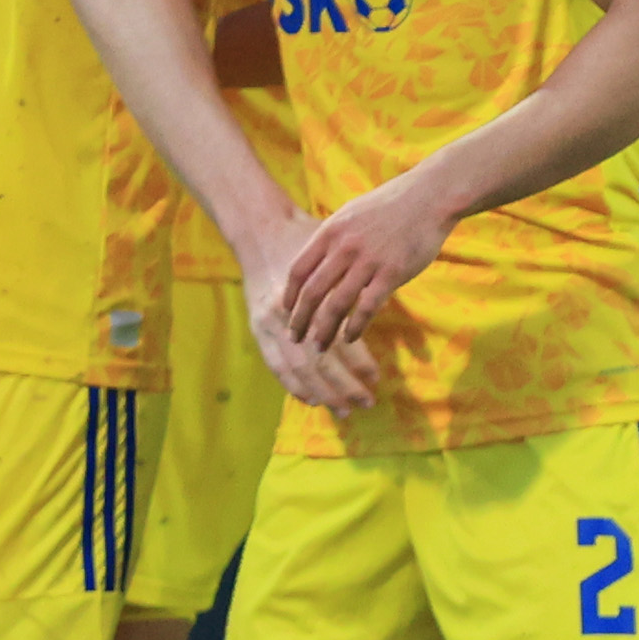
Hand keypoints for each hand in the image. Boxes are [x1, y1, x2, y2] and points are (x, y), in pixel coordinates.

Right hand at [235, 209, 376, 412]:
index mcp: (310, 295)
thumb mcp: (334, 257)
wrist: (263, 230)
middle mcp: (285, 312)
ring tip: (345, 410)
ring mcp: (267, 322)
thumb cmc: (308, 241)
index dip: (357, 360)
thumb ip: (353, 283)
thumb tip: (381, 306)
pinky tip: (311, 399)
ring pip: (297, 368)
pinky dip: (293, 384)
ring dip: (322, 392)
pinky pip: (275, 364)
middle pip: (317, 360)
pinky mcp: (257, 327)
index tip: (377, 377)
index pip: (336, 335)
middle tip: (367, 403)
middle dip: (343, 386)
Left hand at [280, 172, 456, 349]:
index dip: (290, 296)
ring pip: (337, 304)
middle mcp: (344, 248)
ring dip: (325, 330)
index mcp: (330, 232)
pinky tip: (350, 337)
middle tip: (296, 338)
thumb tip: (318, 259)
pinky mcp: (392, 273)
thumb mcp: (351, 214)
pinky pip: (367, 307)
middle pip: (312, 292)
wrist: (429, 197)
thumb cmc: (391, 204)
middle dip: (300, 320)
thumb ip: (333, 237)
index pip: (299, 270)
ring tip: (320, 347)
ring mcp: (367, 262)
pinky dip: (356, 326)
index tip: (287, 312)